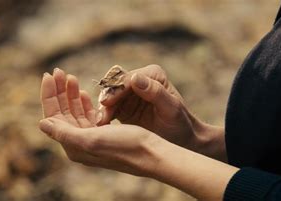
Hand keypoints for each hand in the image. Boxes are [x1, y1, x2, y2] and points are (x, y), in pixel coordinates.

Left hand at [39, 68, 163, 175]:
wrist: (153, 155)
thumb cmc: (126, 146)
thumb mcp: (92, 139)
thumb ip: (65, 132)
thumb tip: (41, 124)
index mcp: (73, 145)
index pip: (53, 116)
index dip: (49, 94)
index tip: (49, 74)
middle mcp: (79, 143)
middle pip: (62, 112)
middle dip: (59, 91)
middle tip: (59, 71)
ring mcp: (91, 138)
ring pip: (74, 112)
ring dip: (71, 94)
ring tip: (70, 77)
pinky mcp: (103, 133)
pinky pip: (87, 115)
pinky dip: (83, 102)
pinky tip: (83, 92)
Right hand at [98, 64, 225, 159]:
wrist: (182, 140)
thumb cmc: (180, 124)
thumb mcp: (171, 109)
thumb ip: (155, 92)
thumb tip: (134, 77)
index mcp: (152, 74)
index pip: (128, 78)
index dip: (115, 90)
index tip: (106, 103)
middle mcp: (139, 80)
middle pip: (114, 85)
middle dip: (106, 100)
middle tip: (100, 116)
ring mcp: (129, 93)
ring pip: (109, 97)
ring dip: (102, 109)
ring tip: (99, 124)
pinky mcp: (122, 106)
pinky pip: (108, 108)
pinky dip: (103, 116)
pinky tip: (101, 126)